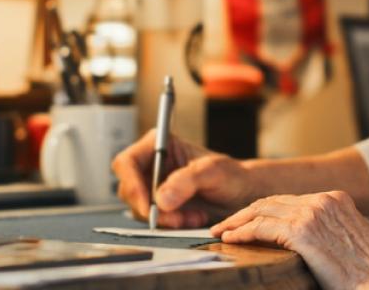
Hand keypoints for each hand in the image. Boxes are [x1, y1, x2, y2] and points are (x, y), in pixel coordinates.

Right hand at [111, 130, 257, 226]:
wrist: (241, 194)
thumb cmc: (231, 175)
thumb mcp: (214, 172)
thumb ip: (187, 180)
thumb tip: (160, 199)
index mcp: (159, 144)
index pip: (127, 162)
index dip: (131, 184)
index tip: (148, 206)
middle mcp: (150, 164)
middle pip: (129, 188)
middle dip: (150, 208)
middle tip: (176, 219)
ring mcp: (152, 185)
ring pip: (139, 208)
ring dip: (164, 218)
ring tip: (193, 217)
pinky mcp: (158, 204)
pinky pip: (152, 219)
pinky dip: (170, 224)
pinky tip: (192, 219)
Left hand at [211, 191, 368, 289]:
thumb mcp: (358, 239)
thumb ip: (336, 230)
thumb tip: (320, 239)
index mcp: (336, 199)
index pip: (290, 199)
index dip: (266, 209)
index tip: (250, 220)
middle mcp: (324, 200)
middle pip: (273, 201)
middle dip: (246, 212)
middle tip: (227, 224)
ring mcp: (312, 213)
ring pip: (262, 210)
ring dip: (238, 220)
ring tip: (222, 230)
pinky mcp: (302, 231)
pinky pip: (262, 227)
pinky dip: (242, 232)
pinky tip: (231, 238)